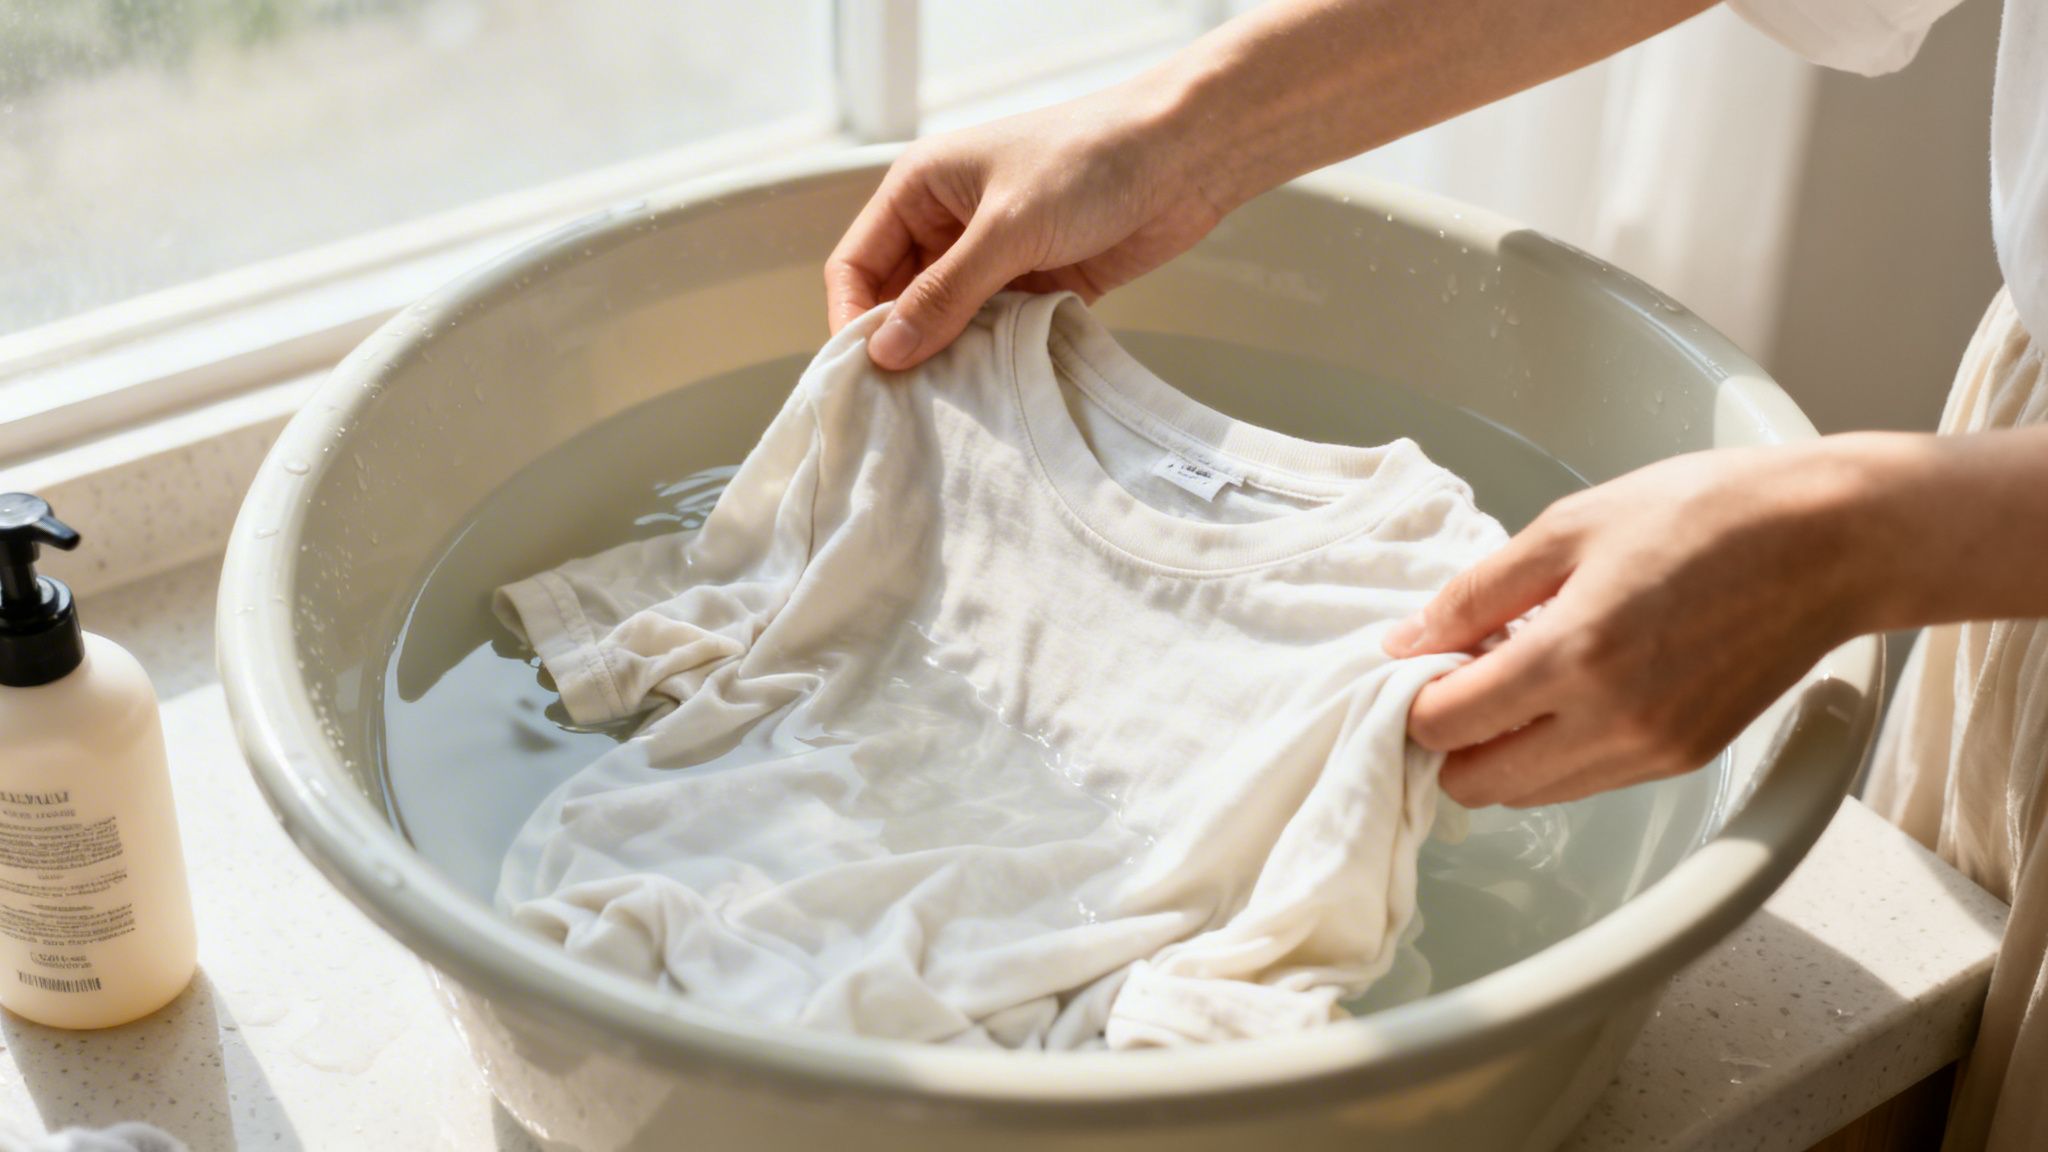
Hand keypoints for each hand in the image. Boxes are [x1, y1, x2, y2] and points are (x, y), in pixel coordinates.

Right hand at [824, 83, 1227, 368]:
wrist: (1186, 156)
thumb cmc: (1091, 160)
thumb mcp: (1007, 228)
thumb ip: (946, 293)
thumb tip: (887, 350)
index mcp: (921, 189)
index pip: (857, 263)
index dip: (854, 317)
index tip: (866, 372)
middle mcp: (949, 223)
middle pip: (900, 300)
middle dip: (902, 346)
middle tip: (905, 402)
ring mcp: (994, 256)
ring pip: (949, 322)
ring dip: (950, 358)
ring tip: (949, 404)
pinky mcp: (1038, 285)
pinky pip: (997, 332)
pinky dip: (994, 359)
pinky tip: (995, 390)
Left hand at [1385, 439, 1897, 807]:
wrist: (1830, 541)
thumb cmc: (1702, 513)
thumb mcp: (1568, 528)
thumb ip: (1475, 593)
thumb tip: (1405, 641)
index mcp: (1573, 657)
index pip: (1445, 726)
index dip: (1415, 700)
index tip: (1420, 663)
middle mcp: (1610, 723)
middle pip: (1477, 784)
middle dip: (1450, 740)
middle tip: (1462, 677)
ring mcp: (1651, 751)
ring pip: (1530, 794)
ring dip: (1502, 752)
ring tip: (1517, 678)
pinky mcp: (1685, 761)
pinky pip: (1585, 782)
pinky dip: (1555, 752)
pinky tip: (1568, 690)